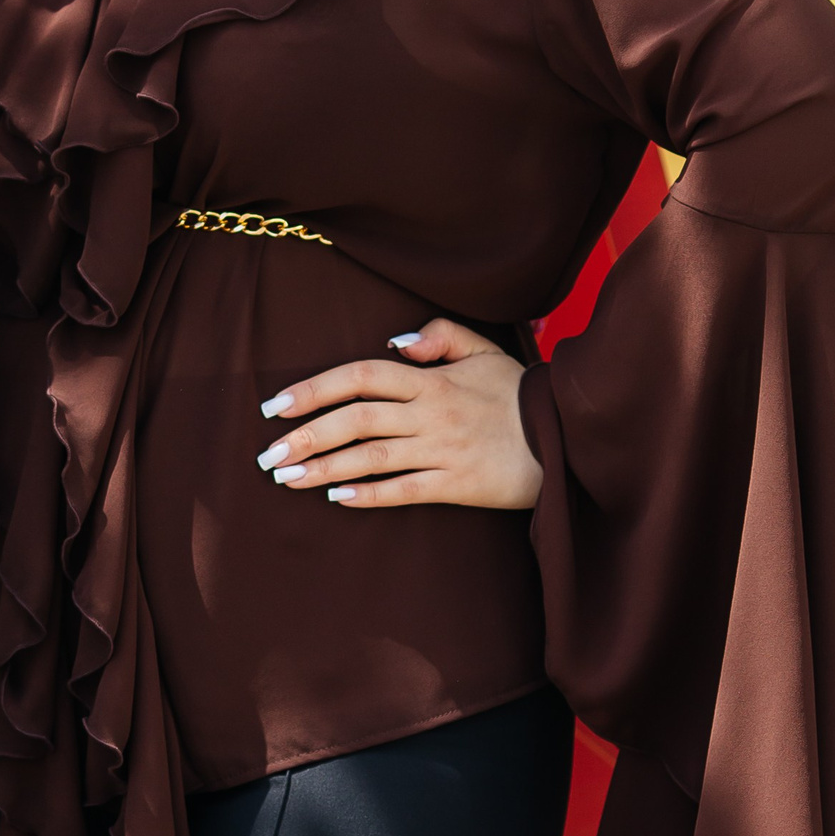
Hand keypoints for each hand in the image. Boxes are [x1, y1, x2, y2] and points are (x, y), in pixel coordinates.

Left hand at [256, 316, 541, 509]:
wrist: (569, 437)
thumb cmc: (519, 394)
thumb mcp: (484, 351)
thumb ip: (439, 336)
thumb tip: (393, 342)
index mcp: (432, 380)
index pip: (360, 376)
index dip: (313, 389)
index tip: (275, 405)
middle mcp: (430, 413)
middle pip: (356, 419)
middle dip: (305, 435)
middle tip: (266, 455)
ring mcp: (442, 450)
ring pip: (371, 458)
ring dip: (323, 468)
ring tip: (286, 478)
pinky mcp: (457, 484)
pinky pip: (404, 490)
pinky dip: (368, 495)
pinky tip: (336, 499)